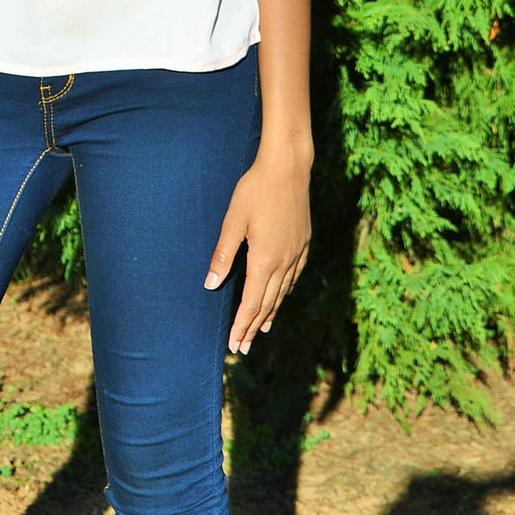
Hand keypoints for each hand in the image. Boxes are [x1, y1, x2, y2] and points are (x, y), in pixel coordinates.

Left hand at [204, 144, 310, 354]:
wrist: (288, 168)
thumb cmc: (255, 190)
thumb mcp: (233, 220)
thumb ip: (223, 254)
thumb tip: (210, 285)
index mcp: (264, 260)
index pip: (251, 303)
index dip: (241, 326)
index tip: (234, 345)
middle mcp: (283, 262)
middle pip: (267, 304)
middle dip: (253, 327)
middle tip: (243, 347)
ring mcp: (296, 253)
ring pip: (282, 292)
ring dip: (270, 313)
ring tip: (261, 330)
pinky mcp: (304, 242)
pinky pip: (294, 276)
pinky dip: (285, 292)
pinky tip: (282, 294)